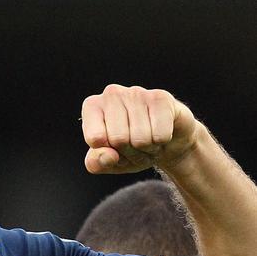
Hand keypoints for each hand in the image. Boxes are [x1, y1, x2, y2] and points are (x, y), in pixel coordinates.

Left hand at [81, 84, 198, 173]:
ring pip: (141, 139)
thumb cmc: (128, 148)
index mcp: (91, 106)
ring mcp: (136, 92)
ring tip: (147, 139)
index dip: (108, 153)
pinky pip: (160, 136)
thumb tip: (109, 156)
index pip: (95, 139)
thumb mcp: (107, 161)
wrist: (165, 139)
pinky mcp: (160, 97)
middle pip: (119, 139)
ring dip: (146, 149)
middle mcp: (111, 94)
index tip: (113, 147)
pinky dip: (161, 142)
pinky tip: (160, 132)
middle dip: (129, 152)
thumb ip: (96, 163)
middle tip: (134, 145)